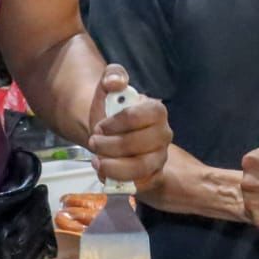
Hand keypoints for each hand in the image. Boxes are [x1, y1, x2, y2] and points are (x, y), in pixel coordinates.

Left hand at [86, 64, 171, 186]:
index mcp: (156, 111)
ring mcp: (159, 157)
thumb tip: (115, 82)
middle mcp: (163, 135)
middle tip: (94, 142)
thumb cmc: (112, 113)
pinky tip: (105, 172)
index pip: (138, 117)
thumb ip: (113, 74)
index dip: (115, 123)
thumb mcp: (109, 88)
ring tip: (97, 161)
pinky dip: (118, 180)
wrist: (110, 136)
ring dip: (112, 165)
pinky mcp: (153, 177)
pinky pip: (138, 184)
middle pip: (136, 143)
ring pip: (139, 167)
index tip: (101, 126)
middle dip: (109, 145)